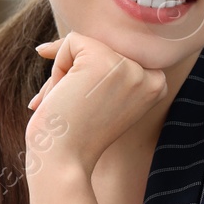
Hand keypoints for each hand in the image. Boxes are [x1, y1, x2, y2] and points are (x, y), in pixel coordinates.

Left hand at [27, 32, 167, 174]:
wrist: (64, 161)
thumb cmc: (74, 134)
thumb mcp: (99, 97)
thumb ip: (99, 68)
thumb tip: (47, 46)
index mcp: (156, 84)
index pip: (117, 55)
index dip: (91, 76)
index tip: (85, 108)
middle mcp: (150, 74)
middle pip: (100, 46)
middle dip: (75, 76)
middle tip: (71, 110)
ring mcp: (129, 66)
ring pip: (85, 44)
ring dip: (65, 74)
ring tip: (68, 106)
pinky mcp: (103, 60)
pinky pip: (71, 42)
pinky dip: (58, 70)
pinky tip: (64, 96)